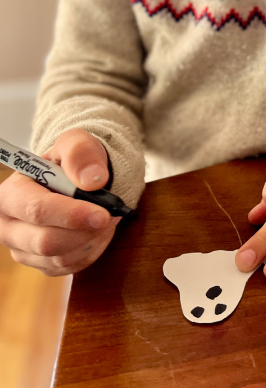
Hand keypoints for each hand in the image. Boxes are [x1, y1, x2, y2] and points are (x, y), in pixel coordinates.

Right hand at [0, 129, 119, 275]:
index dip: (72, 215)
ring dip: (92, 240)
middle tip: (111, 215)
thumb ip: (80, 153)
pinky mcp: (42, 263)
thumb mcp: (76, 143)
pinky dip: (92, 250)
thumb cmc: (73, 160)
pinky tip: (98, 231)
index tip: (102, 214)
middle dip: (85, 231)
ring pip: (61, 258)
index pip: (37, 211)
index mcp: (10, 194)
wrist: (78, 178)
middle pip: (46, 242)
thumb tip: (91, 180)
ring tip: (107, 217)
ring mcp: (23, 249)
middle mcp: (9, 226)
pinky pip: (70, 267)